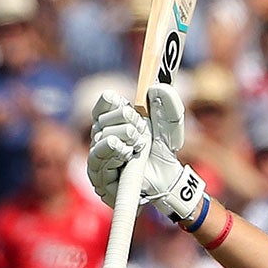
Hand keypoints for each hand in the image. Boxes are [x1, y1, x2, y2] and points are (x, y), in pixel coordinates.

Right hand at [88, 85, 206, 223]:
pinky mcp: (100, 178)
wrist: (168, 179)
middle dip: (123, 119)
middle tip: (140, 128)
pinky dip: (111, 150)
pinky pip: (98, 158)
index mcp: (114, 124)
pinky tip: (125, 150)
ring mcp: (99, 158)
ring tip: (138, 141)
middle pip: (101, 120)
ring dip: (121, 135)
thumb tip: (157, 87)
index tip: (119, 99)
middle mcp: (102, 139)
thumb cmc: (163, 152)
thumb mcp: (170, 126)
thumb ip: (169, 105)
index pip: (102, 107)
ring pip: (100, 137)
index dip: (109, 101)